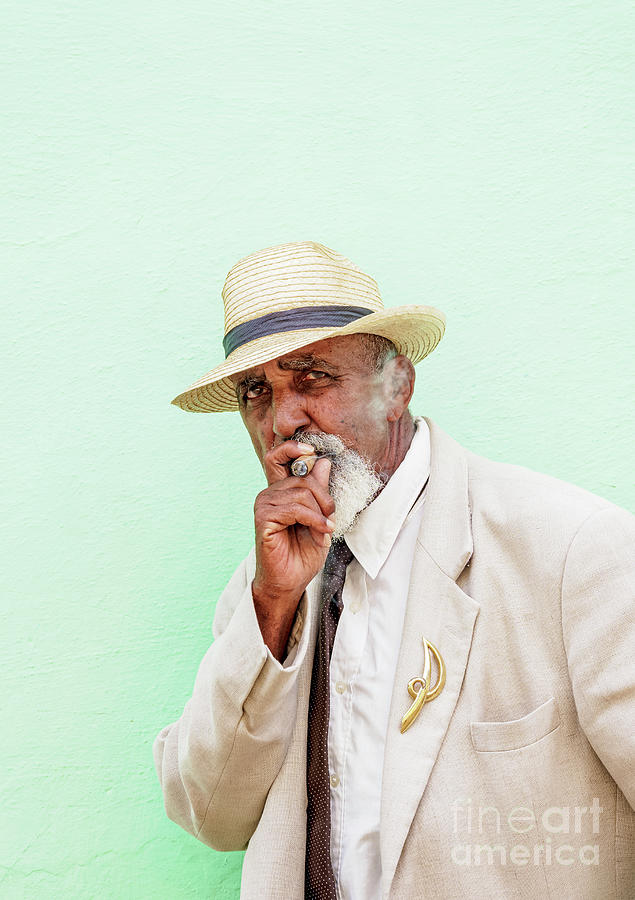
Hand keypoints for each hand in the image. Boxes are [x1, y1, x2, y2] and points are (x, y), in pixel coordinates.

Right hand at [251, 440, 335, 659]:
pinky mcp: (263, 519)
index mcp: (281, 490)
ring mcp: (264, 505)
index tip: (313, 451)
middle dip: (325, 497)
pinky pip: (295, 509)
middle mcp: (269, 493)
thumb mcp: (319, 517)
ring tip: (324, 532)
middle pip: (303, 477)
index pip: (278, 456)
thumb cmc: (302, 552)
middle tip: (331, 519)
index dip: (293, 448)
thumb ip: (319, 491)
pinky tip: (320, 533)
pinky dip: (314, 520)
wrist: (289, 582)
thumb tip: (323, 461)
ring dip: (321, 514)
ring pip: (302, 492)